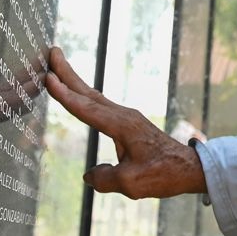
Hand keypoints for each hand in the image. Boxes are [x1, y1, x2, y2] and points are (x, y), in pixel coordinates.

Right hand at [45, 47, 205, 198]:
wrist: (188, 168)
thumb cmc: (163, 175)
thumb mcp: (131, 183)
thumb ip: (105, 178)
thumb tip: (89, 174)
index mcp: (122, 126)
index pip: (87, 109)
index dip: (65, 95)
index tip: (48, 78)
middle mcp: (123, 116)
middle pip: (89, 92)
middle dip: (68, 73)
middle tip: (52, 52)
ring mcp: (127, 118)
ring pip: (94, 96)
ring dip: (75, 81)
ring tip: (58, 68)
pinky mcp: (128, 124)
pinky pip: (101, 106)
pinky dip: (85, 96)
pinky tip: (80, 95)